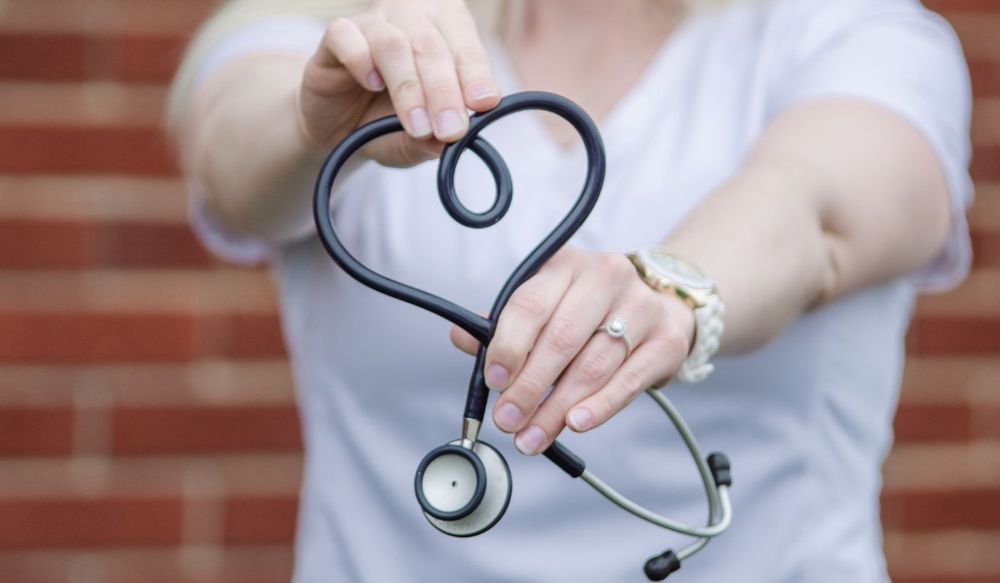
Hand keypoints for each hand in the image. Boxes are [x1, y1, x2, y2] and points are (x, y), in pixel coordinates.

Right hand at [298, 0, 500, 166]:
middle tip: (450, 129)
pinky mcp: (336, 36)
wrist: (339, 129)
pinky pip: (347, 38)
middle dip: (444, 91)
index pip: (466, 46)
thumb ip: (432, 140)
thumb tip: (448, 142)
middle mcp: (411, 19)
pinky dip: (362, 61)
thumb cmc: (386, 123)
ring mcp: (372, 24)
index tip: (483, 104)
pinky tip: (373, 85)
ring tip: (417, 125)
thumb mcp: (417, 140)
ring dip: (409, 88)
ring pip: (393, 44)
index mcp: (445, 33)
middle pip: (431, 45)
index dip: (476, 74)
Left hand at [450, 246, 695, 454]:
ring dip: (558, 408)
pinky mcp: (666, 340)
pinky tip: (576, 424)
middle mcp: (606, 276)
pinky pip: (629, 380)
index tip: (493, 382)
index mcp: (565, 264)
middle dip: (529, 387)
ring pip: (592, 365)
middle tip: (508, 420)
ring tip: (532, 436)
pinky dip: (600, 406)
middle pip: (561, 339)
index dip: (508, 346)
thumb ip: (504, 325)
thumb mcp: (546, 305)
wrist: (659, 307)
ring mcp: (641, 306)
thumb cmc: (587, 312)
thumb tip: (462, 338)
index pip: (530, 304)